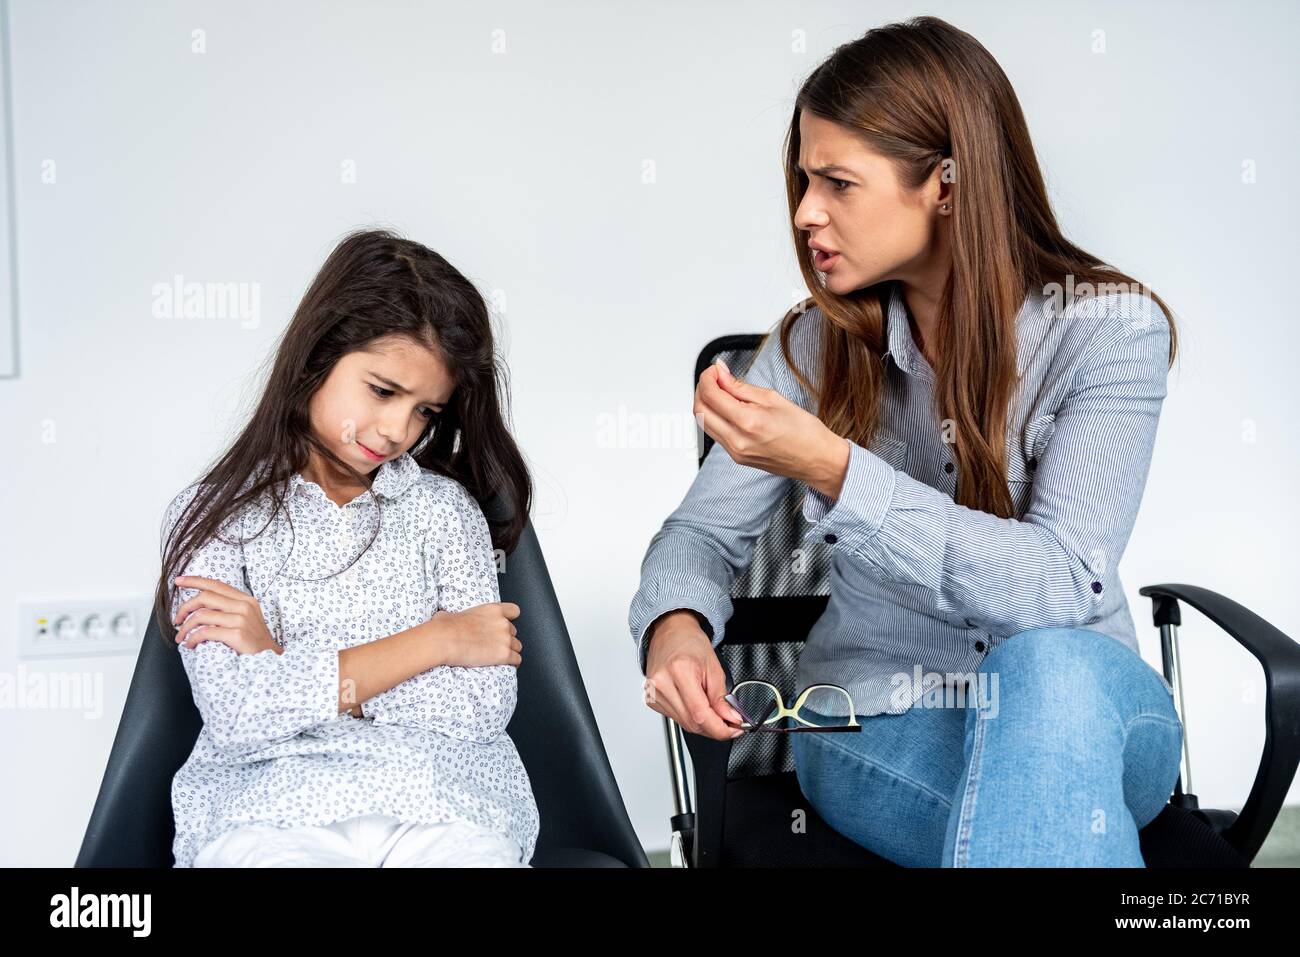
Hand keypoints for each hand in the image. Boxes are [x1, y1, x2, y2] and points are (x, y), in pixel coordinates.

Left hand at [172, 575, 280, 655]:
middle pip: (205, 597)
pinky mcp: (237, 634)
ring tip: (182, 637)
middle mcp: (244, 606)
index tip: (179, 581)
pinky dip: (193, 638)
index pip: (216, 585)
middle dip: (185, 608)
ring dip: (185, 627)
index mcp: (245, 600)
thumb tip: (201, 607)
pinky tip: (191, 644)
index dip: (195, 581)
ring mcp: (241, 619)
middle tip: (177, 619)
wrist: (270, 658)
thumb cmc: (254, 641)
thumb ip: (229, 608)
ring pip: (201, 615)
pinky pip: (205, 632)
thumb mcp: (246, 618)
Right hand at [428, 601, 522, 667]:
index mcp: (493, 610)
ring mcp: (505, 639)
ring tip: (498, 657)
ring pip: (517, 646)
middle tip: (493, 645)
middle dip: (505, 638)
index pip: (514, 611)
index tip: (503, 625)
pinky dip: (513, 663)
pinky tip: (506, 665)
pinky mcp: (504, 655)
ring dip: (510, 651)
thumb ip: (458, 616)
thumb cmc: (444, 627)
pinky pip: (517, 660)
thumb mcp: (452, 614)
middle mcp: (502, 623)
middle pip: (513, 632)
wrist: (444, 640)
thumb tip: (445, 617)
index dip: (509, 619)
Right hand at [643, 609, 746, 740]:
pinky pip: (676, 719)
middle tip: (729, 721)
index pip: (700, 714)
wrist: (670, 634)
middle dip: (714, 728)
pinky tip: (695, 703)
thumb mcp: (714, 667)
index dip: (720, 728)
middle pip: (692, 723)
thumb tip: (731, 719)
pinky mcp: (651, 700)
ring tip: (711, 708)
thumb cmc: (690, 644)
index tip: (734, 728)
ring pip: (685, 724)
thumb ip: (722, 697)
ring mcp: (653, 693)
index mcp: (679, 671)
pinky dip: (690, 717)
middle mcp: (662, 684)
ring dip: (703, 723)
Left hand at [693, 357, 849, 498]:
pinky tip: (728, 408)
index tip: (715, 369)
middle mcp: (736, 441)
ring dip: (706, 403)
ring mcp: (734, 452)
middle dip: (702, 388)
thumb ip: (740, 386)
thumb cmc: (804, 431)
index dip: (708, 377)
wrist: (817, 460)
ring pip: (704, 423)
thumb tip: (720, 374)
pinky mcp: (736, 458)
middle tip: (715, 377)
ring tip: (722, 390)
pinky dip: (715, 416)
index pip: (711, 395)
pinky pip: (715, 433)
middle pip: (699, 410)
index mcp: (747, 422)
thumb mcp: (773, 398)